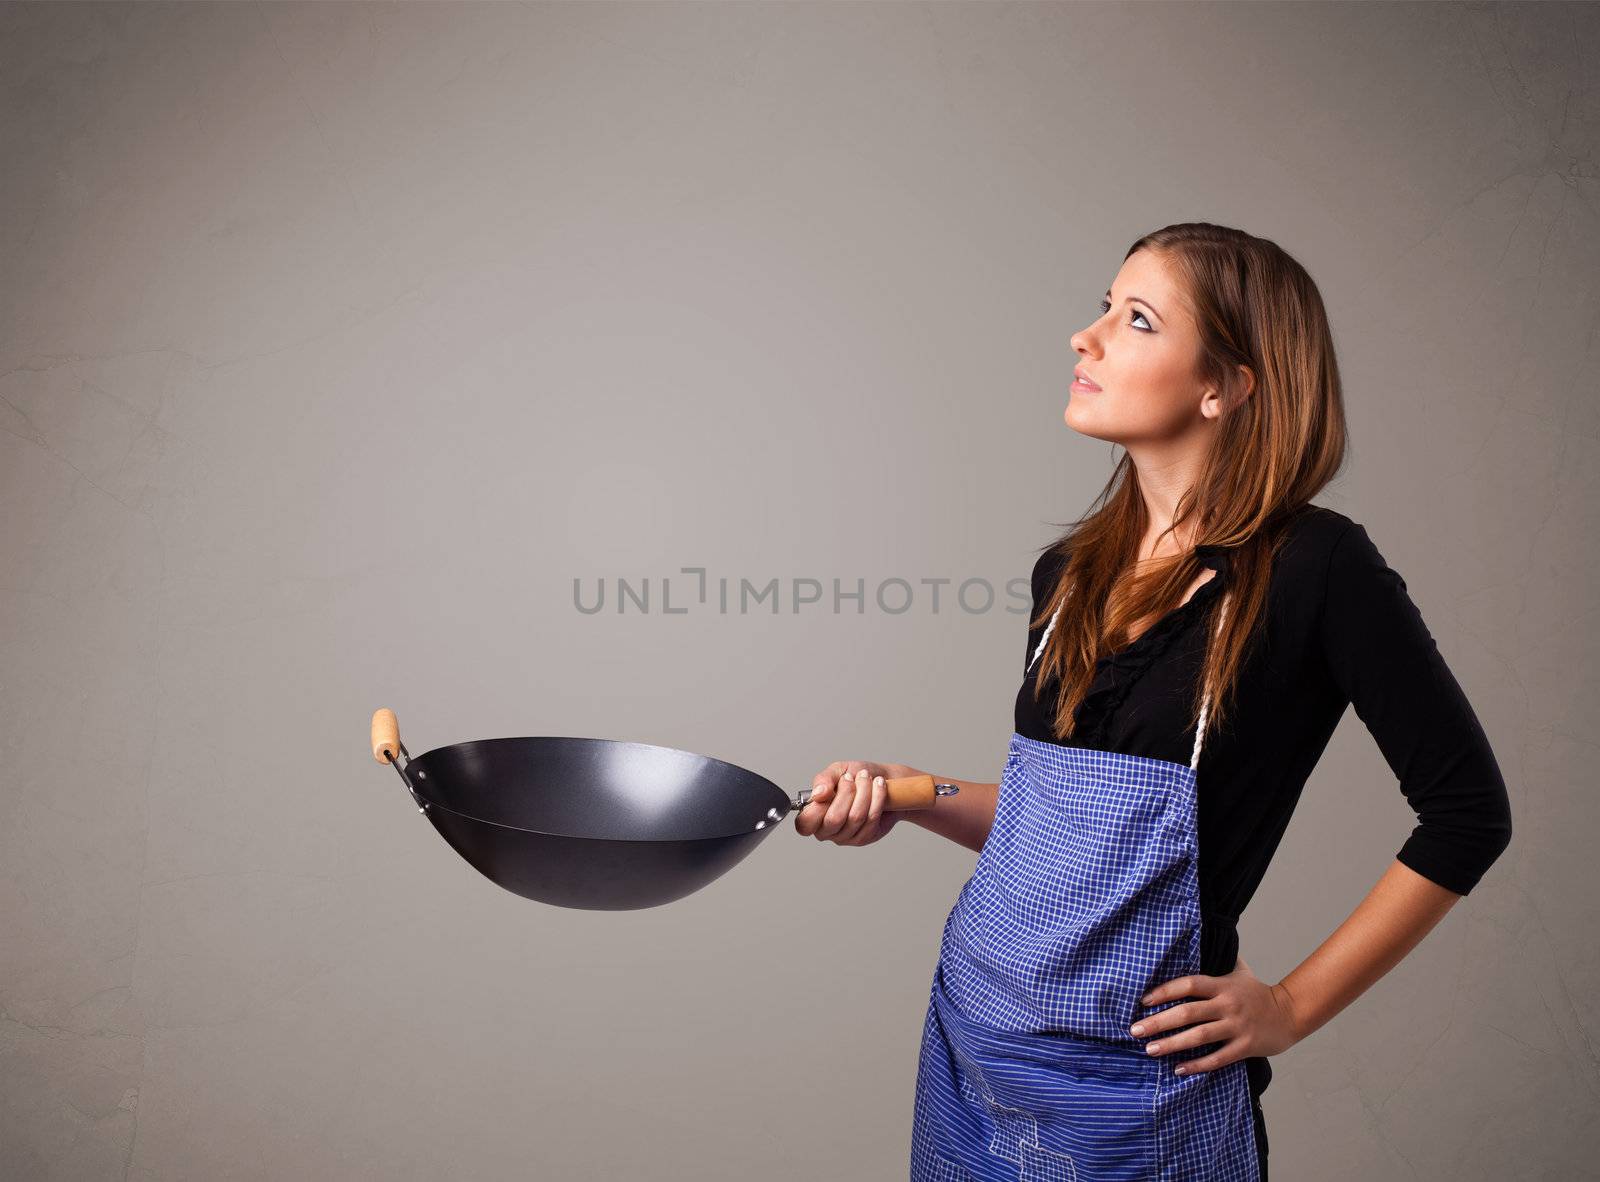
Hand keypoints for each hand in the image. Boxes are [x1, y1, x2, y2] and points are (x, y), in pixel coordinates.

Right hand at [795, 760, 911, 845]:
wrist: (883, 779)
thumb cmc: (856, 776)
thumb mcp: (836, 771)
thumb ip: (823, 779)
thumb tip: (817, 793)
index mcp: (814, 815)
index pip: (804, 825)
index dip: (816, 809)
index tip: (828, 790)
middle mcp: (827, 830)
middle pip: (834, 819)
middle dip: (847, 792)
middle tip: (851, 777)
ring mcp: (846, 836)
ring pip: (855, 818)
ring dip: (864, 792)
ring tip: (866, 778)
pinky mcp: (865, 837)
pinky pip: (871, 819)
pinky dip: (877, 798)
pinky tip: (878, 786)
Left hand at [1127, 955, 1302, 1075]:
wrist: (1290, 1014)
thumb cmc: (1257, 992)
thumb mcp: (1239, 971)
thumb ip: (1219, 958)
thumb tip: (1199, 937)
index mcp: (1222, 985)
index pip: (1188, 984)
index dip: (1164, 991)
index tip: (1143, 1001)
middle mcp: (1227, 1004)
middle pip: (1188, 1012)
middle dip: (1159, 1022)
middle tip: (1135, 1031)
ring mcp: (1237, 1026)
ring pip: (1199, 1036)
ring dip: (1172, 1044)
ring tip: (1150, 1050)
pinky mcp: (1245, 1046)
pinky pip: (1217, 1058)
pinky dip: (1197, 1064)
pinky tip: (1178, 1069)